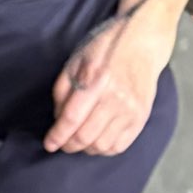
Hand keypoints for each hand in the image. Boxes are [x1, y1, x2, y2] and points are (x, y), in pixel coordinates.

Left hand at [47, 20, 166, 155]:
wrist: (143, 43)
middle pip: (85, 136)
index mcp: (96, 79)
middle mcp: (115, 97)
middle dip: (69, 145)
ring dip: (86, 148)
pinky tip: (98, 139)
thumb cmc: (106, 49)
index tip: (50, 144)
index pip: (72, 118)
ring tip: (82, 139)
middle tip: (64, 143)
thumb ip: (63, 91)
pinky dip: (104, 149)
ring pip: (101, 146)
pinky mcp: (140, 119)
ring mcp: (130, 110)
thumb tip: (58, 121)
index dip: (58, 136)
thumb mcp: (77, 61)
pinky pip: (117, 147)